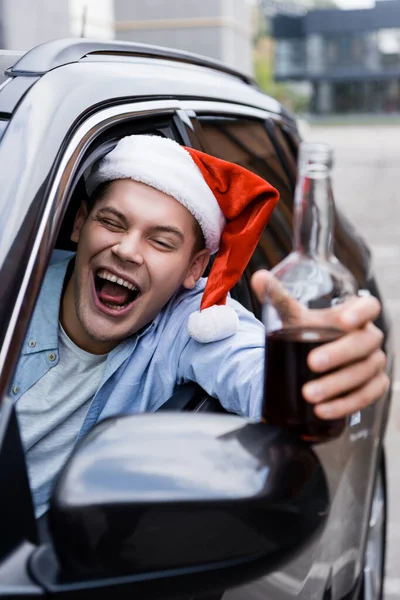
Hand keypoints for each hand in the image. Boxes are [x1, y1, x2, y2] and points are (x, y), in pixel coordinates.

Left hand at [251, 270, 388, 418]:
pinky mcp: (374, 386)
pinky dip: (345, 404)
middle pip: (364, 343)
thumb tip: (259, 277)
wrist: (312, 361)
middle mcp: (369, 337)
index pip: (370, 306)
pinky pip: (367, 396)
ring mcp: (374, 362)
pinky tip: (323, 410)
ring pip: (365, 373)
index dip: (361, 312)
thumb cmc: (308, 332)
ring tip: (309, 394)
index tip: (343, 321)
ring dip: (337, 386)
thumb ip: (278, 297)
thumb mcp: (293, 317)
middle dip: (339, 354)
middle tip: (312, 364)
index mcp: (354, 314)